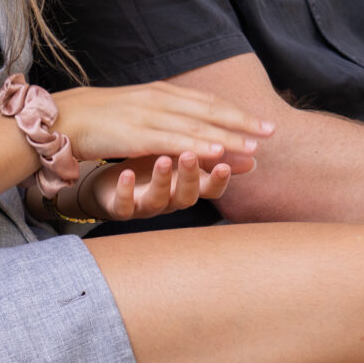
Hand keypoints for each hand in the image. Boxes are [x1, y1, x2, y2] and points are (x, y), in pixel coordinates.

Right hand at [52, 82, 270, 173]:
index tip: (263, 123)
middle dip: (242, 122)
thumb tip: (191, 124)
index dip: (237, 112)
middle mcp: (159, 99)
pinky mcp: (136, 134)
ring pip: (196, 126)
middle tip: (271, 132)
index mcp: (161, 92)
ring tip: (253, 147)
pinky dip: (198, 145)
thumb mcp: (138, 109)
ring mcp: (148, 115)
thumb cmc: (101, 118)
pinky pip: (173, 140)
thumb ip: (164, 113)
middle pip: (209, 110)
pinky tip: (216, 152)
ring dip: (227, 137)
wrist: (65, 118)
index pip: (207, 101)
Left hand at [79, 151, 237, 221]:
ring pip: (157, 199)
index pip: (210, 187)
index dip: (220, 179)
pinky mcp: (120, 207)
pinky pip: (124, 205)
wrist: (110, 186)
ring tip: (162, 159)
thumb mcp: (184, 163)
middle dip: (191, 177)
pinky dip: (126, 191)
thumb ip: (213, 159)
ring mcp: (144, 205)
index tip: (226, 163)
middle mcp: (170, 199)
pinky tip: (126, 174)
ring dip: (161, 181)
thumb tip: (253, 159)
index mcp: (187, 187)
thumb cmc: (152, 171)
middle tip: (191, 154)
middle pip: (187, 195)